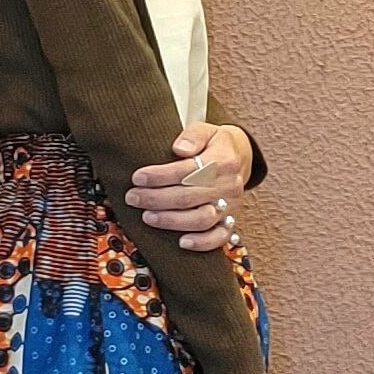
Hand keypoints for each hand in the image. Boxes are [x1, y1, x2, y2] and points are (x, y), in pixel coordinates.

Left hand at [125, 120, 253, 251]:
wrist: (240, 159)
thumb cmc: (215, 145)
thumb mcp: (206, 129)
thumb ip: (193, 136)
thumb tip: (179, 148)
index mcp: (222, 160)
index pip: (187, 170)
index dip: (160, 176)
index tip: (138, 178)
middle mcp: (228, 185)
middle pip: (189, 197)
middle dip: (157, 199)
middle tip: (134, 198)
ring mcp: (230, 206)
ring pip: (201, 219)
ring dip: (171, 221)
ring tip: (148, 217)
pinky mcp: (230, 221)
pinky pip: (219, 237)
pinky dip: (202, 243)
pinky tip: (181, 243)